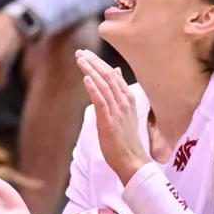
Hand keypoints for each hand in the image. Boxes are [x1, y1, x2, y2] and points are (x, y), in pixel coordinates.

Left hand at [77, 48, 150, 184]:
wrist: (133, 161)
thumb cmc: (127, 139)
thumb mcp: (126, 112)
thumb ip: (120, 92)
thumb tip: (116, 72)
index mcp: (128, 99)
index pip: (113, 76)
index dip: (100, 63)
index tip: (87, 54)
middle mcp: (124, 102)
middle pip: (108, 77)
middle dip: (93, 63)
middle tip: (80, 52)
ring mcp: (118, 112)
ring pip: (104, 86)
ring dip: (91, 71)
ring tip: (80, 59)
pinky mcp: (109, 122)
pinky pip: (101, 102)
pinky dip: (94, 89)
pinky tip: (86, 78)